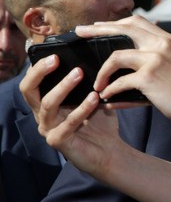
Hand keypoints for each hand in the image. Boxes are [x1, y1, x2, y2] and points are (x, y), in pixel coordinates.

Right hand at [19, 55, 122, 177]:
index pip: (31, 81)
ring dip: (63, 87)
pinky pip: (68, 123)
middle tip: (56, 59)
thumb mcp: (93, 96)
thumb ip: (89, 82)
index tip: (52, 51)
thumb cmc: (99, 121)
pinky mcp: (58, 142)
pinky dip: (82, 108)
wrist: (110, 150)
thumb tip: (94, 57)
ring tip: (79, 73)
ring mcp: (48, 129)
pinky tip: (94, 98)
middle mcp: (42, 115)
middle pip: (29, 90)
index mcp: (46, 103)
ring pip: (47, 104)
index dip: (37, 66)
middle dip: (40, 72)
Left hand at [74, 15, 170, 132]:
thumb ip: (154, 58)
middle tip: (80, 33)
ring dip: (102, 72)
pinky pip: (119, 82)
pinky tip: (107, 98)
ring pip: (115, 56)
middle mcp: (161, 44)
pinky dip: (110, 91)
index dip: (115, 23)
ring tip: (97, 84)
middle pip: (122, 29)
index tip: (98, 27)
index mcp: (167, 39)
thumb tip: (124, 63)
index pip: (136, 22)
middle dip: (97, 30)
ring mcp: (155, 59)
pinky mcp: (149, 77)